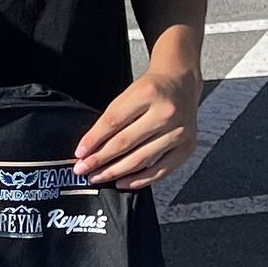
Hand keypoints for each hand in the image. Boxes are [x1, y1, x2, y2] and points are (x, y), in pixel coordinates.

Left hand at [74, 63, 199, 188]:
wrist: (181, 83)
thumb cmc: (149, 90)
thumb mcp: (129, 94)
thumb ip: (111, 118)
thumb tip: (89, 148)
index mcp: (147, 93)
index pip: (113, 121)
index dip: (94, 139)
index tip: (79, 153)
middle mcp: (165, 113)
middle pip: (126, 142)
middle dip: (100, 159)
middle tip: (82, 170)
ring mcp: (179, 132)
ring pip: (141, 159)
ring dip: (115, 172)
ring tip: (97, 177)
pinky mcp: (187, 147)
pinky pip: (161, 170)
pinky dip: (140, 179)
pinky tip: (122, 183)